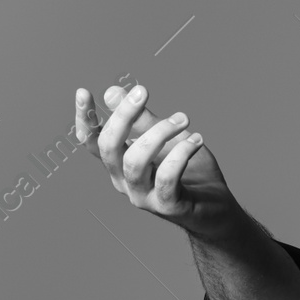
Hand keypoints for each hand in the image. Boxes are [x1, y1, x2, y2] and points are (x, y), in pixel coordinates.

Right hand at [73, 83, 236, 235]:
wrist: (216, 208)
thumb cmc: (189, 172)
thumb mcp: (166, 139)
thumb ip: (141, 120)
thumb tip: (111, 92)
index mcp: (119, 164)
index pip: (92, 142)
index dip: (84, 119)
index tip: (83, 91)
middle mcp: (124, 181)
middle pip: (108, 147)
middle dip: (124, 115)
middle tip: (143, 91)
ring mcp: (143, 196)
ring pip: (135, 162)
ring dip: (159, 133)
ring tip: (184, 119)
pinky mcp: (167, 207)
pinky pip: (167, 178)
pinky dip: (181, 154)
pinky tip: (197, 140)